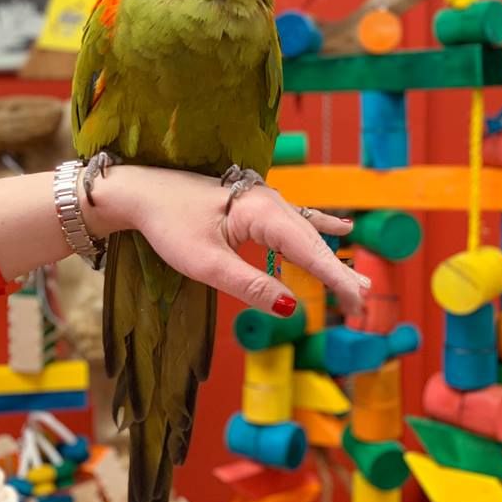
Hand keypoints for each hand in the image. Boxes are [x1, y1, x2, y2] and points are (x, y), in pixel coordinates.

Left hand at [84, 166, 366, 316]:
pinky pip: (293, 219)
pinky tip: (341, 228)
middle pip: (312, 241)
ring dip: (330, 257)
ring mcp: (261, 199)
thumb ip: (250, 285)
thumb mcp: (206, 263)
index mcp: (260, 211)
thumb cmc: (168, 225)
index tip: (356, 302)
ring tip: (358, 282)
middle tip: (361, 303)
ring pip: (304, 232)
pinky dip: (318, 226)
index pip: (308, 250)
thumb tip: (291, 308)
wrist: (139, 192)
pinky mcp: (250, 204)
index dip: (335, 277)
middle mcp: (268, 201)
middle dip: (337, 273)